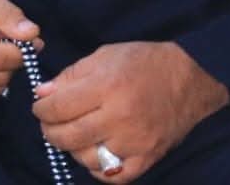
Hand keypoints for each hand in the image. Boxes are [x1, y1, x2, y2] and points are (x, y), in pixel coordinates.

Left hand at [33, 41, 229, 181]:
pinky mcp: (148, 157)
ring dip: (73, 149)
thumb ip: (70, 76)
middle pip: (69, 136)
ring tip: (74, 135)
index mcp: (107, 86)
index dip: (42, 109)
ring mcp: (135, 141)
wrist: (190, 78)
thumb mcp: (103, 56)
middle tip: (50, 124)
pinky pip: (114, 176)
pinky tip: (95, 152)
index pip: (59, 107)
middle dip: (50, 131)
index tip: (40, 106)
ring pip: (87, 159)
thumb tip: (43, 94)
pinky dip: (98, 170)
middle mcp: (120, 117)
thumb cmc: (143, 62)